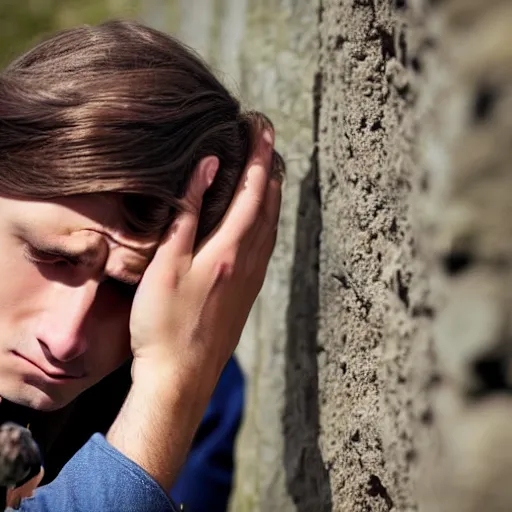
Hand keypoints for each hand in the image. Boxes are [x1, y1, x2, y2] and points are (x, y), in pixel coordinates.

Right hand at [129, 128, 280, 398]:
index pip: (252, 190)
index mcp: (229, 249)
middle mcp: (248, 260)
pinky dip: (270, 221)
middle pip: (269, 204)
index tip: (262, 127)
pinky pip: (267, 246)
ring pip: (272, 225)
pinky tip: (264, 220)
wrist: (182, 376)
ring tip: (272, 170)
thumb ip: (186, 214)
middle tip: (269, 139)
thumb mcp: (166, 264)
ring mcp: (252, 278)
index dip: (259, 156)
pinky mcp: (248, 293)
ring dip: (274, 194)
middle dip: (270, 167)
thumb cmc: (165, 323)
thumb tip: (207, 169)